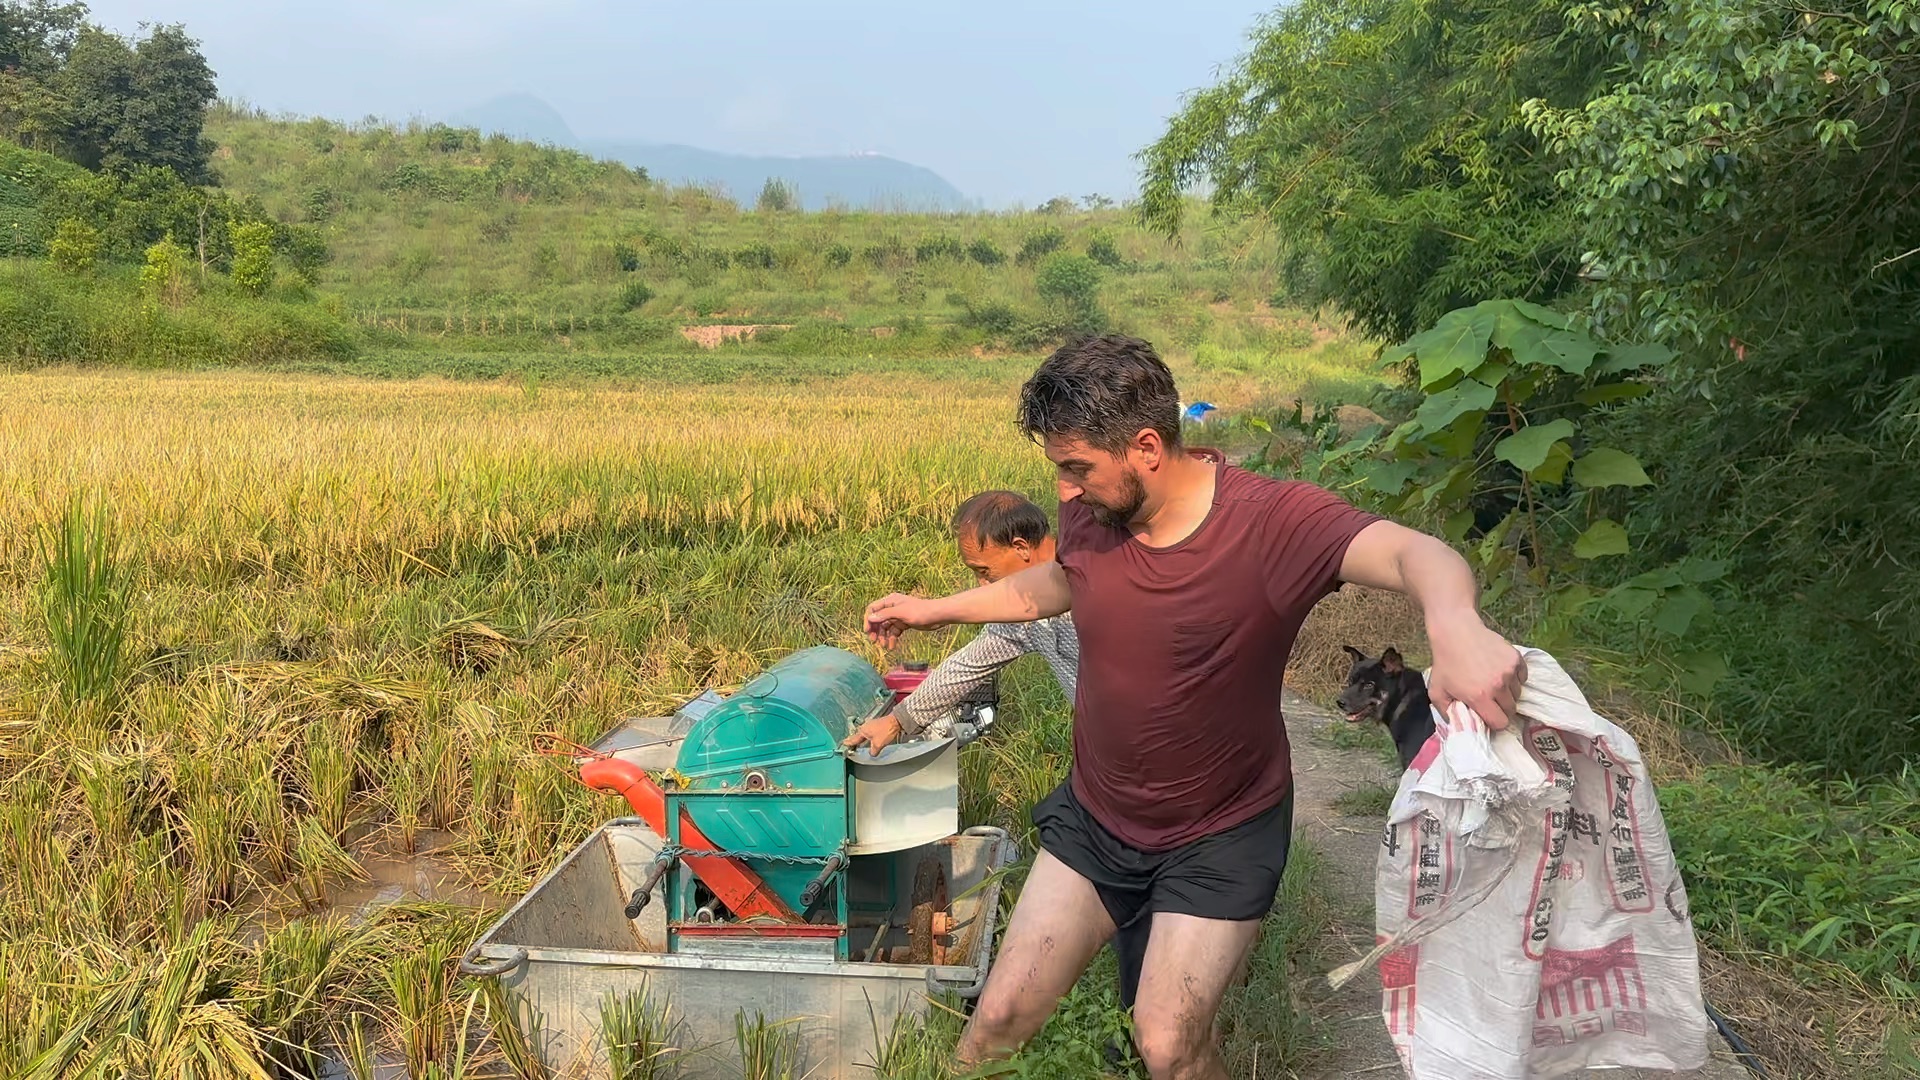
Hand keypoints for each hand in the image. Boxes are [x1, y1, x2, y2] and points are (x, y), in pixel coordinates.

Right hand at [842, 714, 903, 756]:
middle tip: (850, 745)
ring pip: (864, 734)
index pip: (854, 739)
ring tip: (859, 744)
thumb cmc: (886, 730)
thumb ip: (873, 751)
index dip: (849, 743)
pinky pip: (869, 733)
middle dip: (854, 741)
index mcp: (863, 731)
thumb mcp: (878, 745)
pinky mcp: (877, 725)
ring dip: (862, 739)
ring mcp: (871, 725)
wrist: (896, 722)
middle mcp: (865, 727)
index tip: (844, 744)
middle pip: (858, 736)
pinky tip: (870, 740)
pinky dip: (868, 737)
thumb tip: (871, 754)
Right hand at [863, 593, 946, 648]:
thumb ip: (885, 615)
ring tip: (884, 646)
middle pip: (878, 619)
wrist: (937, 615)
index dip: (868, 620)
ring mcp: (898, 616)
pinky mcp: (904, 623)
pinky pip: (894, 632)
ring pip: (886, 627)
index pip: (872, 609)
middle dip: (875, 630)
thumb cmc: (920, 611)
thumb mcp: (901, 613)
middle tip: (874, 642)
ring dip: (883, 636)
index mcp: (890, 601)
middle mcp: (892, 608)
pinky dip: (892, 639)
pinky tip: (892, 647)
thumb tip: (870, 618)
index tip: (868, 631)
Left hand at [1425, 612, 1525, 730]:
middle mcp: (1498, 686)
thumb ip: (1447, 713)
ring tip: (1493, 683)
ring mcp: (1509, 671)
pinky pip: (1523, 677)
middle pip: (1511, 710)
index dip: (1494, 722)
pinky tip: (1500, 673)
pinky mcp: (1516, 659)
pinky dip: (1515, 678)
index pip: (1500, 723)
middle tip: (1490, 700)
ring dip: (1508, 693)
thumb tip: (1459, 727)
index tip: (1488, 716)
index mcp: (1479, 697)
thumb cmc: (1445, 663)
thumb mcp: (1437, 691)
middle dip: (1501, 709)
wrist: (1456, 632)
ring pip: (1518, 694)